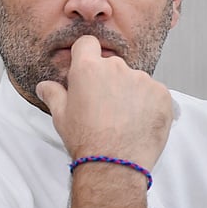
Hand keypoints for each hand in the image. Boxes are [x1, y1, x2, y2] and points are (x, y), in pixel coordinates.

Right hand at [36, 35, 173, 169]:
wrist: (115, 164)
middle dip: (108, 79)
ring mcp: (142, 80)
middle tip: (103, 105)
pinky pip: (154, 92)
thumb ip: (53, 94)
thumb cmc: (86, 140)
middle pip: (111, 64)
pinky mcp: (162, 94)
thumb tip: (44, 86)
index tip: (87, 68)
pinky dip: (148, 103)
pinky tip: (138, 121)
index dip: (85, 54)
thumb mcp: (60, 116)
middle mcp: (116, 68)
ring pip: (134, 79)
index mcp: (88, 69)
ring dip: (129, 92)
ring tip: (123, 118)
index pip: (87, 44)